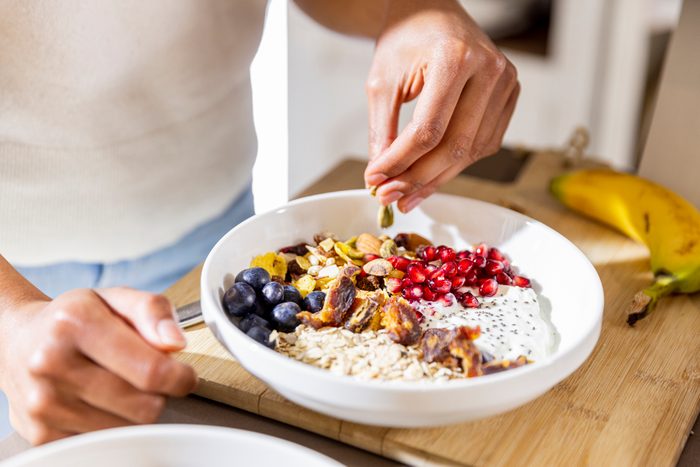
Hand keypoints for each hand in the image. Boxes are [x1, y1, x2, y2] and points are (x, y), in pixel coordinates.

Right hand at [0, 288, 196, 444]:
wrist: (16, 340)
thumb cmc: (74, 319)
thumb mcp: (115, 298)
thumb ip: (153, 311)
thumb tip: (175, 343)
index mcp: (75, 323)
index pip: (151, 370)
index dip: (180, 377)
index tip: (185, 375)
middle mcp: (52, 363)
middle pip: (144, 405)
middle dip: (158, 393)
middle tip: (148, 377)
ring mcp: (43, 403)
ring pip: (128, 428)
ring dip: (136, 411)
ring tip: (122, 386)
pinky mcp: (41, 434)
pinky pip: (104, 442)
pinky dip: (113, 425)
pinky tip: (101, 403)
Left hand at [364, 0, 518, 211]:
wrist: (432, 14)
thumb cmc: (405, 42)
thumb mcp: (382, 82)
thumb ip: (382, 131)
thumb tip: (381, 177)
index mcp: (455, 58)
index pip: (428, 129)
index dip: (400, 162)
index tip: (375, 181)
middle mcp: (489, 70)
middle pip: (455, 145)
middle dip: (418, 178)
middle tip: (390, 198)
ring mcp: (506, 83)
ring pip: (472, 151)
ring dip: (437, 178)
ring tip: (407, 195)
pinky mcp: (509, 97)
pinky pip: (484, 144)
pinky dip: (456, 164)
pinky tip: (431, 175)